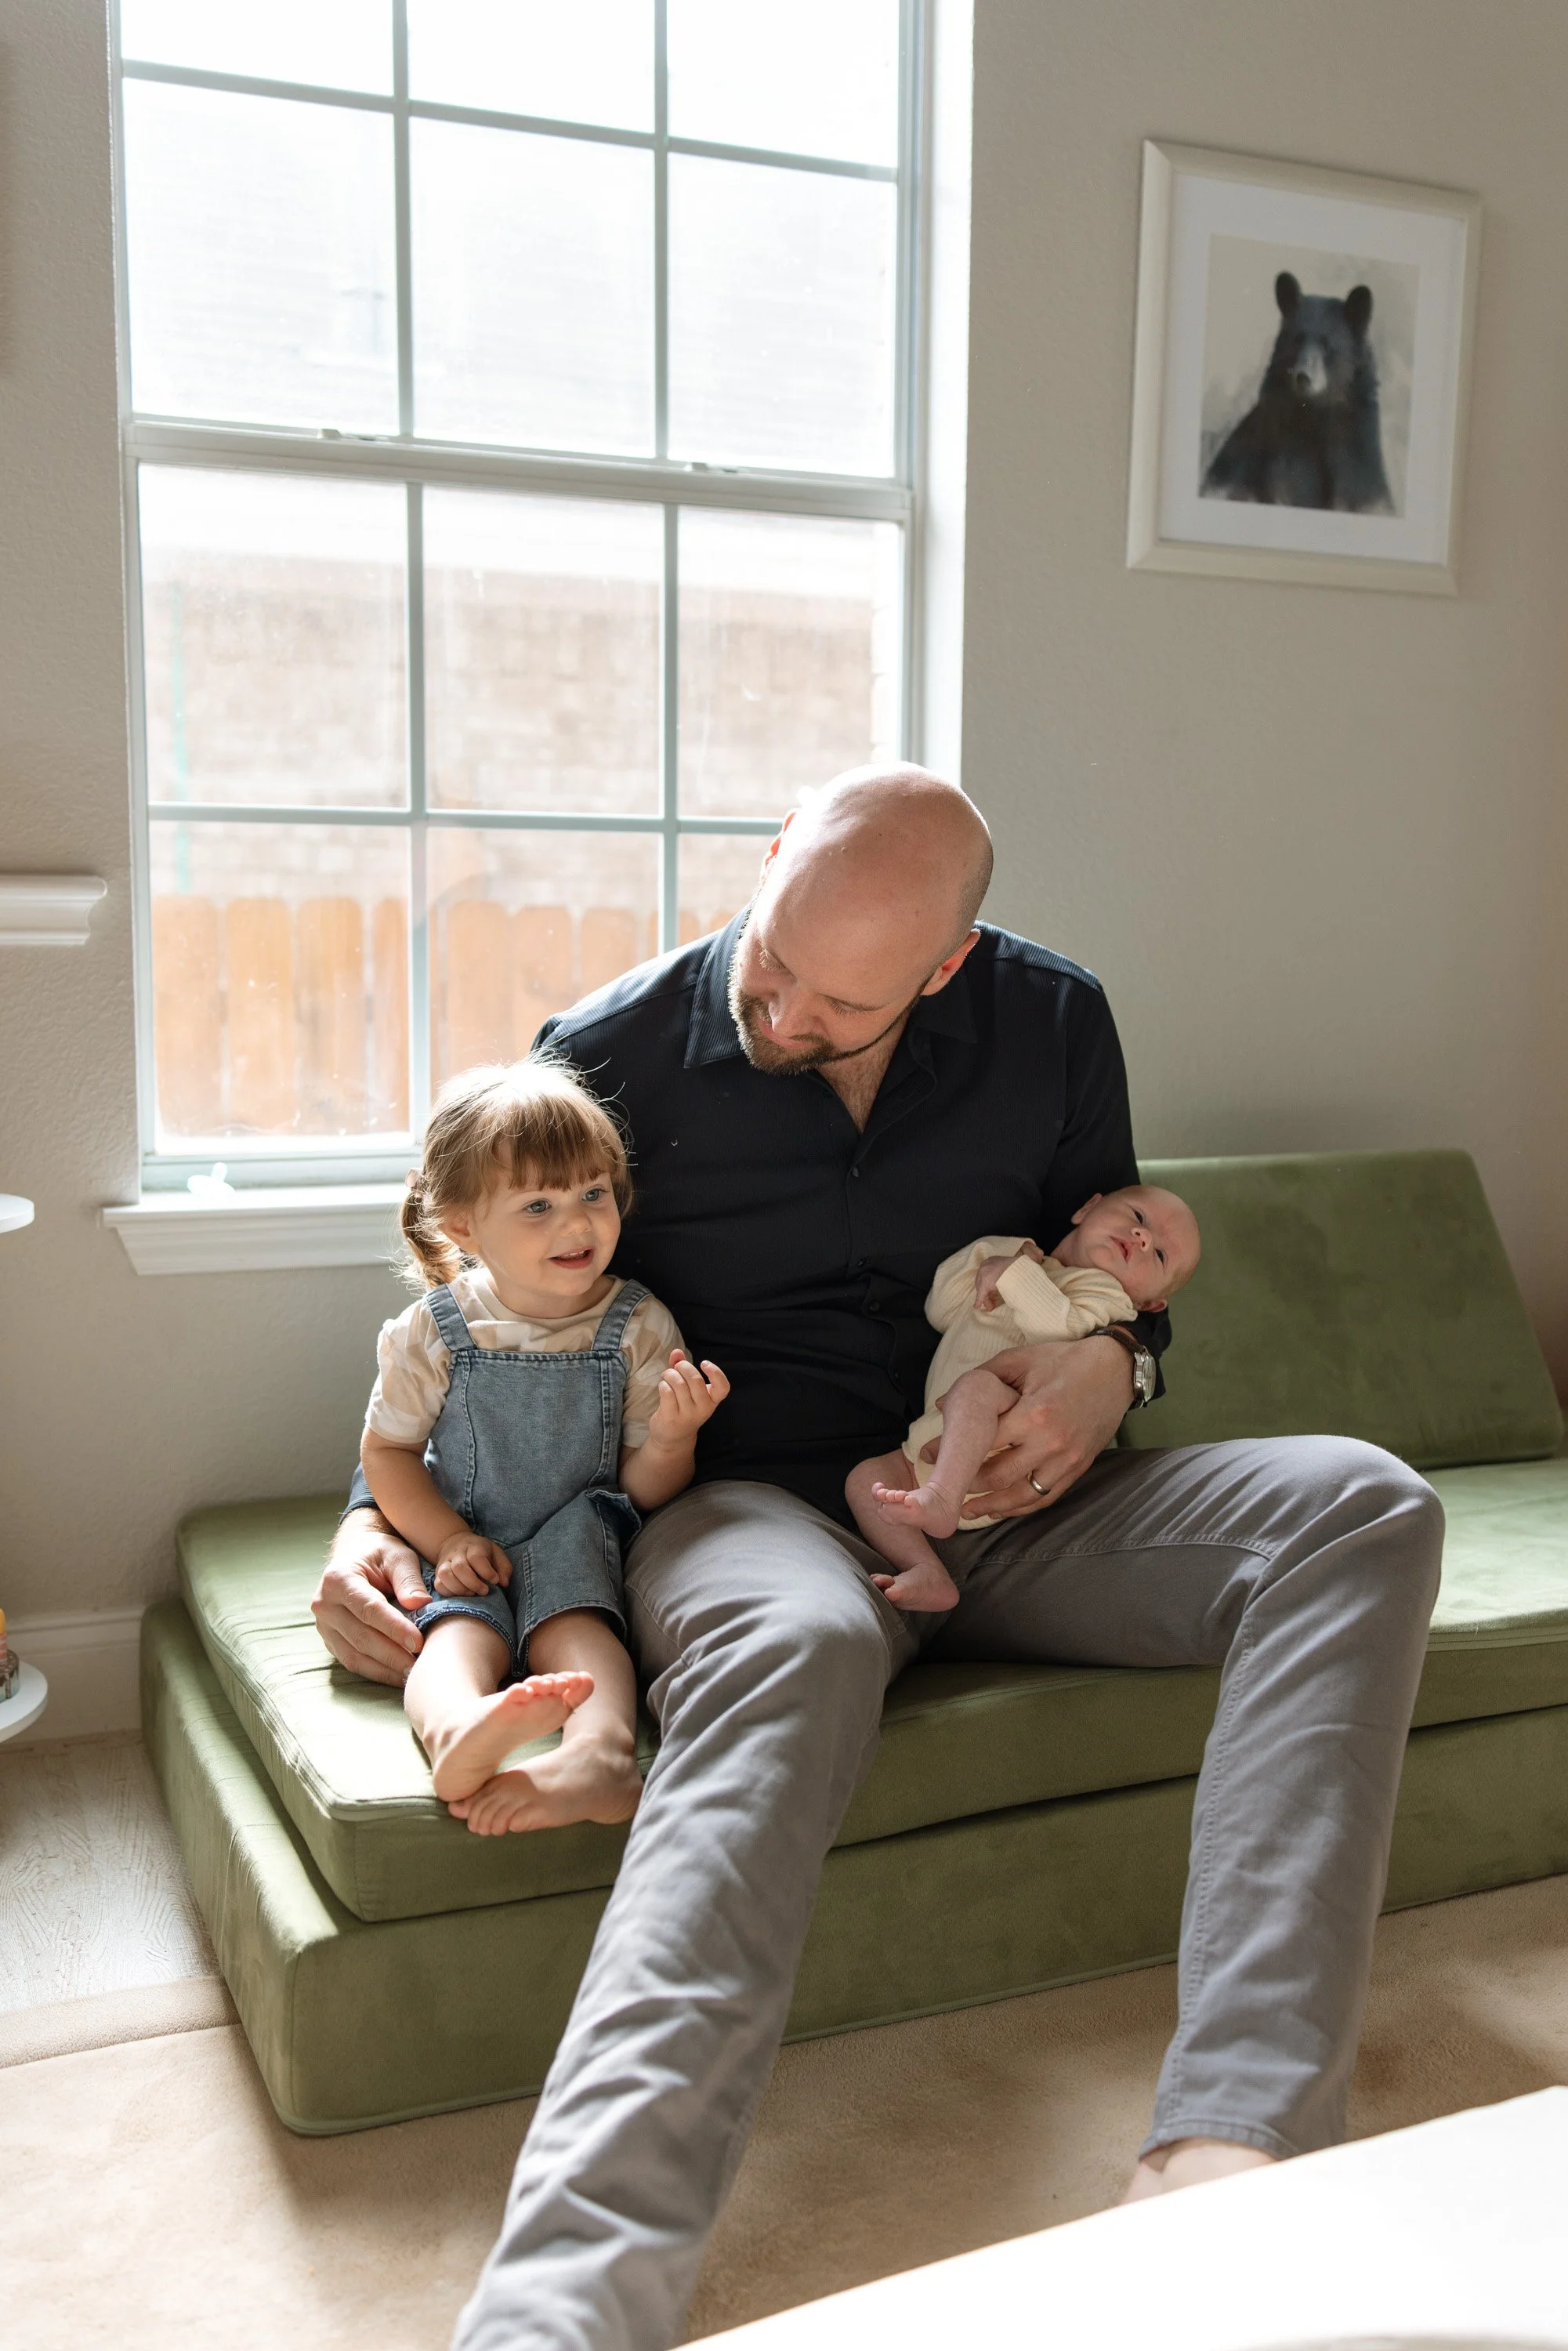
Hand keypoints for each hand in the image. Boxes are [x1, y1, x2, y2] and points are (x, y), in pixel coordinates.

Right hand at [310, 1508, 428, 1686]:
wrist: (356, 1555)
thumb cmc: (380, 1554)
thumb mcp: (398, 1556)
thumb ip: (408, 1579)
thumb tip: (421, 1603)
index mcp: (338, 1578)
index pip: (369, 1609)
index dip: (394, 1628)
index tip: (418, 1642)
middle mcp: (324, 1604)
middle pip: (361, 1636)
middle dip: (393, 1654)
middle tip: (421, 1664)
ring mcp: (324, 1625)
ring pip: (355, 1655)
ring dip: (385, 1668)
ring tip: (413, 1674)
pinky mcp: (330, 1640)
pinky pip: (352, 1662)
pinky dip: (376, 1671)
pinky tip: (398, 1675)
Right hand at [433, 1530, 511, 1596]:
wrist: (455, 1543)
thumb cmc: (481, 1552)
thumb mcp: (496, 1553)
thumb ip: (504, 1567)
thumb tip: (504, 1583)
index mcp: (474, 1546)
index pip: (477, 1558)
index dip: (487, 1572)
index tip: (495, 1581)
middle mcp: (457, 1554)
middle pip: (460, 1567)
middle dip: (473, 1583)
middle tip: (484, 1591)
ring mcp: (445, 1563)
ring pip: (445, 1575)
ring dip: (460, 1589)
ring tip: (471, 1593)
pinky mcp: (438, 1574)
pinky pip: (439, 1585)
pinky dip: (449, 1593)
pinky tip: (461, 1594)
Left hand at [644, 1349, 729, 1448]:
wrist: (673, 1437)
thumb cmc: (683, 1407)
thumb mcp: (688, 1389)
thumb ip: (683, 1368)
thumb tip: (677, 1351)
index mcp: (712, 1400)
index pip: (723, 1387)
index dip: (716, 1373)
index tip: (704, 1363)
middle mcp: (703, 1408)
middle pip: (695, 1379)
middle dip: (683, 1367)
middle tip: (677, 1367)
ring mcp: (687, 1414)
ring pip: (678, 1384)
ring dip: (669, 1374)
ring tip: (667, 1376)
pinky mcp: (671, 1417)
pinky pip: (666, 1392)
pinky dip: (663, 1384)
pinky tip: (663, 1386)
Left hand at [927, 1335, 1132, 1517]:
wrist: (1115, 1370)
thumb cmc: (1065, 1360)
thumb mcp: (1020, 1359)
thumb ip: (981, 1380)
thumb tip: (942, 1404)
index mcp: (1033, 1413)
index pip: (983, 1442)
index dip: (951, 1452)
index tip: (928, 1455)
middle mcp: (1051, 1443)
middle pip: (998, 1476)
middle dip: (966, 1483)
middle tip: (943, 1483)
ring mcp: (1067, 1460)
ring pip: (1022, 1495)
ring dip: (991, 1506)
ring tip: (966, 1510)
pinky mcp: (1078, 1468)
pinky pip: (1045, 1497)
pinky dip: (1021, 1507)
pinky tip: (1001, 1509)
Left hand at [974, 1237, 1044, 1311]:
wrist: (1018, 1268)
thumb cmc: (1017, 1268)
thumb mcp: (1008, 1268)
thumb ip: (1003, 1273)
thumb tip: (1005, 1281)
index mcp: (991, 1260)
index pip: (986, 1274)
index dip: (988, 1284)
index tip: (990, 1291)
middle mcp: (985, 1266)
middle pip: (982, 1281)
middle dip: (986, 1292)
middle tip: (990, 1301)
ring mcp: (983, 1274)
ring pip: (981, 1289)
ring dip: (986, 1298)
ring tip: (990, 1306)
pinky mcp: (984, 1284)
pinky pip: (981, 1294)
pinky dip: (979, 1301)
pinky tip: (977, 1306)